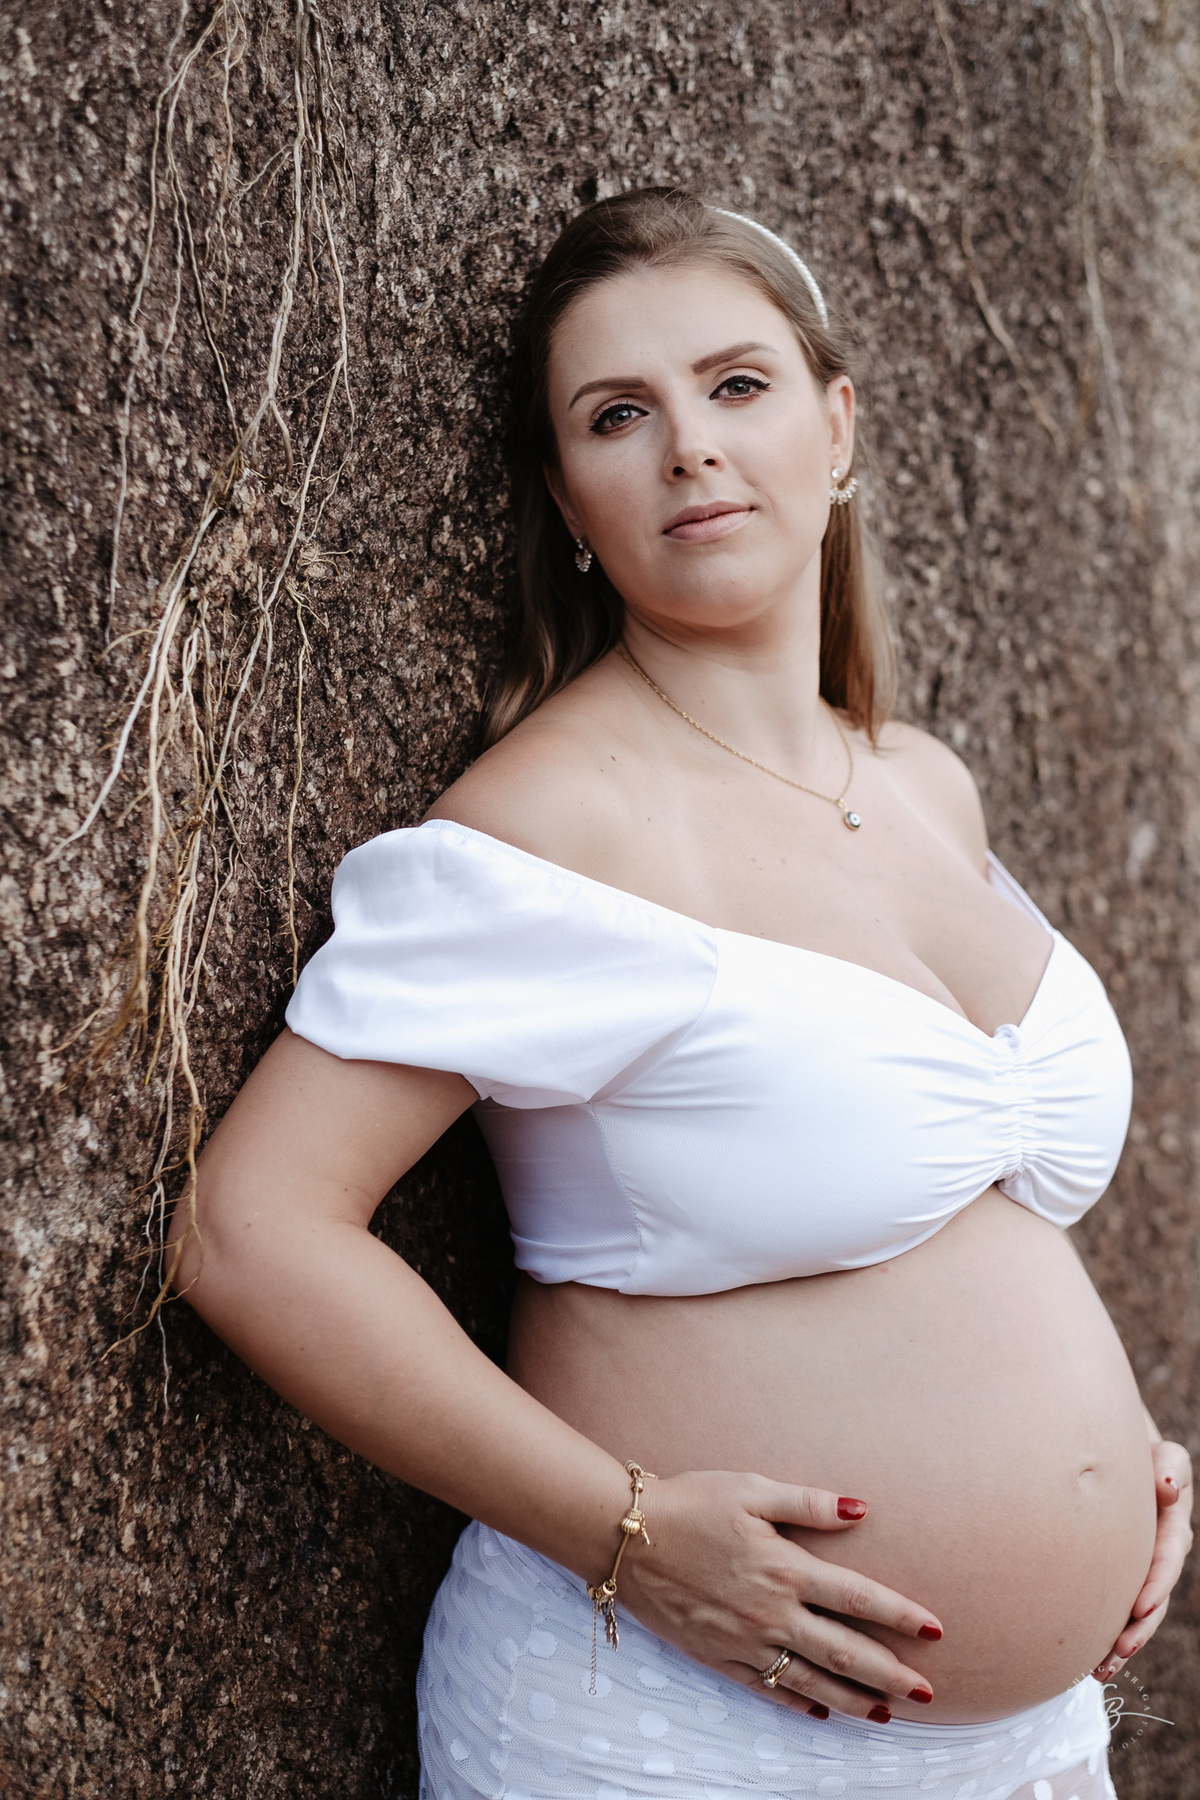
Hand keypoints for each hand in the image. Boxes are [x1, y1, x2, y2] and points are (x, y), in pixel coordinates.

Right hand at [620, 1470, 942, 1722]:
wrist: (626, 1537)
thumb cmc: (691, 1502)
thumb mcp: (750, 1489)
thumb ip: (808, 1503)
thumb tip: (861, 1511)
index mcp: (784, 1568)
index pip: (857, 1597)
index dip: (899, 1615)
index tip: (935, 1631)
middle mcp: (770, 1612)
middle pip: (843, 1651)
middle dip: (889, 1673)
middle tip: (927, 1691)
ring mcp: (744, 1641)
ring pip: (810, 1680)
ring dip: (853, 1698)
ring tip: (887, 1712)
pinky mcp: (718, 1657)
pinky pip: (767, 1689)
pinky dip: (798, 1704)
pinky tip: (822, 1712)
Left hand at [1093, 1439, 1193, 1679]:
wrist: (1128, 1457)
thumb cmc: (1145, 1456)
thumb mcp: (1165, 1458)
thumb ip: (1170, 1471)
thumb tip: (1167, 1491)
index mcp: (1173, 1529)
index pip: (1166, 1559)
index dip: (1156, 1584)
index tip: (1139, 1608)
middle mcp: (1160, 1557)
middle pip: (1153, 1600)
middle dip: (1138, 1628)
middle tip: (1119, 1650)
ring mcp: (1142, 1571)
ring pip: (1135, 1615)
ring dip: (1121, 1644)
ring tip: (1100, 1670)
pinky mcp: (1121, 1578)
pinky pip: (1116, 1610)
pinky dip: (1105, 1634)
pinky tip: (1089, 1660)